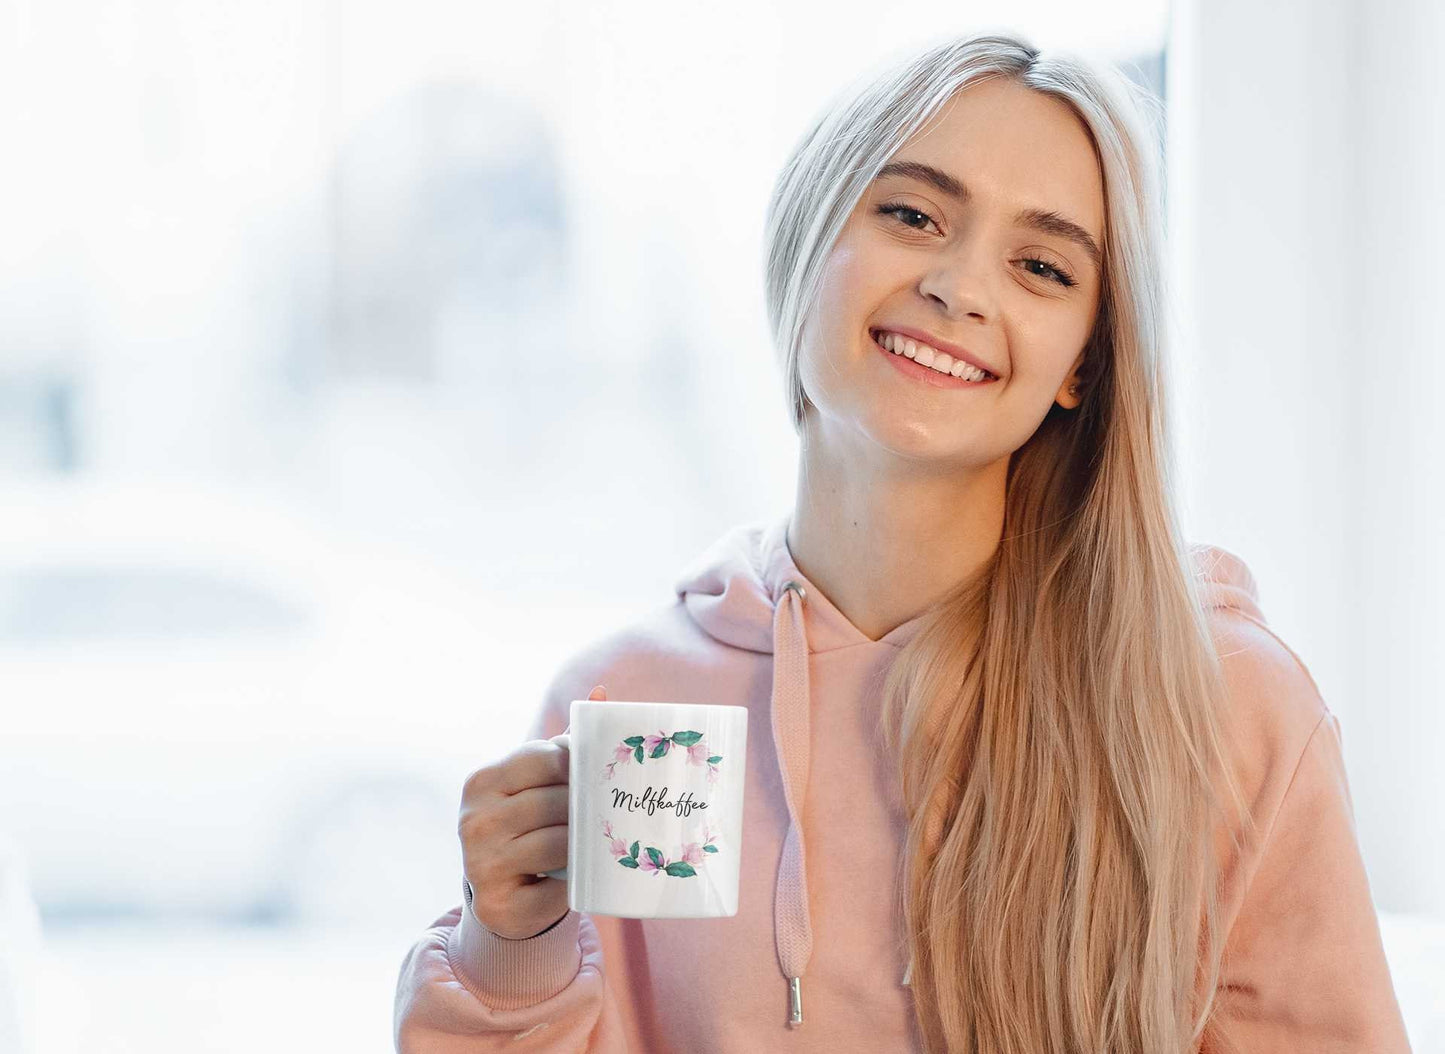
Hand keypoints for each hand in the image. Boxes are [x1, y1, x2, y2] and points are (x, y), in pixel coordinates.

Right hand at [458, 684, 605, 938]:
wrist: (502, 895)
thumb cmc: (528, 825)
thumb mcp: (538, 783)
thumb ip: (565, 743)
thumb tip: (603, 694)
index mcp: (482, 781)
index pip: (544, 758)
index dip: (579, 765)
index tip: (602, 773)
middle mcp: (473, 820)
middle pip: (554, 802)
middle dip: (588, 807)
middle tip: (615, 810)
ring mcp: (480, 865)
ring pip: (558, 843)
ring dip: (585, 844)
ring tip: (601, 840)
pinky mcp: (497, 905)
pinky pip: (555, 888)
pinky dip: (574, 884)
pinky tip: (580, 879)